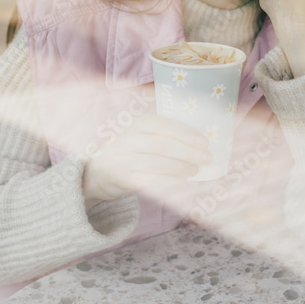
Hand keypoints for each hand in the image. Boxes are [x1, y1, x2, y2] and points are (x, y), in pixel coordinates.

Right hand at [82, 112, 211, 206]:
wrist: (98, 170)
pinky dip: (169, 180)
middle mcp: (129, 139)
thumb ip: (161, 131)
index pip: (165, 126)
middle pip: (164, 145)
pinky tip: (181, 179)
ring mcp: (125, 160)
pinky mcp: (124, 179)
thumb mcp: (139, 132)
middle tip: (206, 158)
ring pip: (159, 164)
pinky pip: (151, 180)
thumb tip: (197, 138)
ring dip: (182, 167)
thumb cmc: (128, 149)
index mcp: (136, 123)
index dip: (187, 134)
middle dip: (189, 152)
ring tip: (195, 169)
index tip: (205, 142)